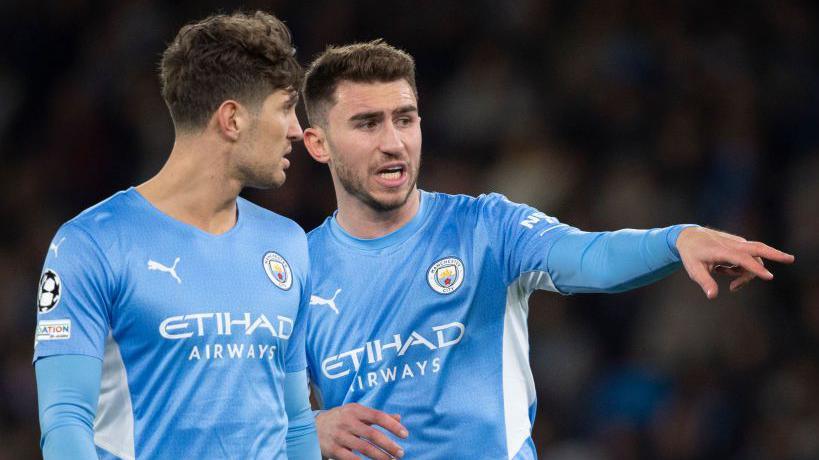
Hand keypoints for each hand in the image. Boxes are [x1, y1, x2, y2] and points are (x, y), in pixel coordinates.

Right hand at [316, 403, 407, 459]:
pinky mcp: (333, 449)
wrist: (311, 427)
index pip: (378, 416)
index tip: (405, 434)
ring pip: (364, 448)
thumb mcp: (356, 412)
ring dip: (380, 456)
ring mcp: (340, 436)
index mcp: (355, 410)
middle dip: (389, 445)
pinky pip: (351, 459)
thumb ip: (376, 416)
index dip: (393, 425)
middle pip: (372, 434)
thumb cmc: (340, 419)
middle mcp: (347, 422)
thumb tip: (399, 418)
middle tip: (400, 452)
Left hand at [675, 227, 794, 298]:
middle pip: (758, 248)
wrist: (689, 236)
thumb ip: (705, 282)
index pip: (742, 259)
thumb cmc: (691, 254)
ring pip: (754, 258)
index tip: (768, 277)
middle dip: (775, 254)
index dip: (755, 269)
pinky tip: (722, 270)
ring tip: (731, 286)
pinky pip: (747, 260)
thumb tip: (712, 296)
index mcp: (722, 250)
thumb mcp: (694, 269)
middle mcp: (733, 245)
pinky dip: (740, 269)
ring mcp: (737, 243)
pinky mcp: (738, 244)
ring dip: (746, 274)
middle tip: (791, 259)